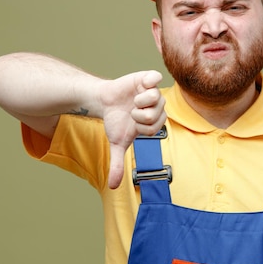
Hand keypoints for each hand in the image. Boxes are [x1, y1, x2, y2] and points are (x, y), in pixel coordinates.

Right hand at [99, 70, 165, 188]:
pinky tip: (140, 86)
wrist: (105, 101)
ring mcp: (152, 92)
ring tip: (133, 100)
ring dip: (140, 100)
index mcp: (155, 122)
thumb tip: (113, 186)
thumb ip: (118, 163)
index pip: (156, 127)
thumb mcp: (117, 143)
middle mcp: (157, 107)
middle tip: (132, 111)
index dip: (142, 126)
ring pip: (156, 97)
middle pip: (157, 113)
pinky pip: (155, 77)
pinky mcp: (146, 79)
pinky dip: (148, 82)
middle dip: (140, 114)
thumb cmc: (115, 122)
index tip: (133, 124)